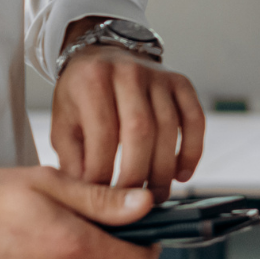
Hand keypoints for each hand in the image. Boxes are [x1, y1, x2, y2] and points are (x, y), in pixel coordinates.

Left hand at [52, 20, 205, 191]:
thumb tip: (89, 198)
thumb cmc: (81, 97)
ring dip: (164, 170)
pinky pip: (195, 119)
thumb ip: (73, 160)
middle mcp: (128, 73)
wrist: (102, 55)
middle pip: (140, 132)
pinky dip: (192, 151)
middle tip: (130, 203)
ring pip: (169, 129)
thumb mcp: (64, 124)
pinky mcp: (180, 82)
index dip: (102, 172)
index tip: (100, 200)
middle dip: (136, 175)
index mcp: (93, 80)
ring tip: (154, 195)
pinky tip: (182, 174)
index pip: (102, 134)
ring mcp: (158, 76)